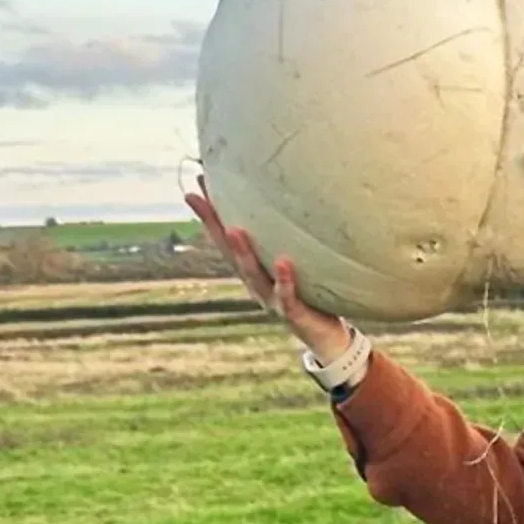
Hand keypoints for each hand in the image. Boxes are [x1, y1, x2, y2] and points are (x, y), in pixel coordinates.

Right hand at [184, 174, 352, 362]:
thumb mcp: (297, 265)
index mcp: (255, 271)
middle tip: (200, 199)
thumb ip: (290, 240)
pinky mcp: (294, 314)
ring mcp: (272, 300)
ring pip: (253, 275)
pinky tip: (283, 262)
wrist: (327, 338)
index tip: (195, 186)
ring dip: (242, 253)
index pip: (227, 239)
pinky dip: (285, 280)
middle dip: (214, 226)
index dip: (211, 215)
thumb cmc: (313, 295)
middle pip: (230, 253)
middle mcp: (257, 284)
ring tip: (234, 229)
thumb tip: (296, 199)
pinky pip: (288, 296)